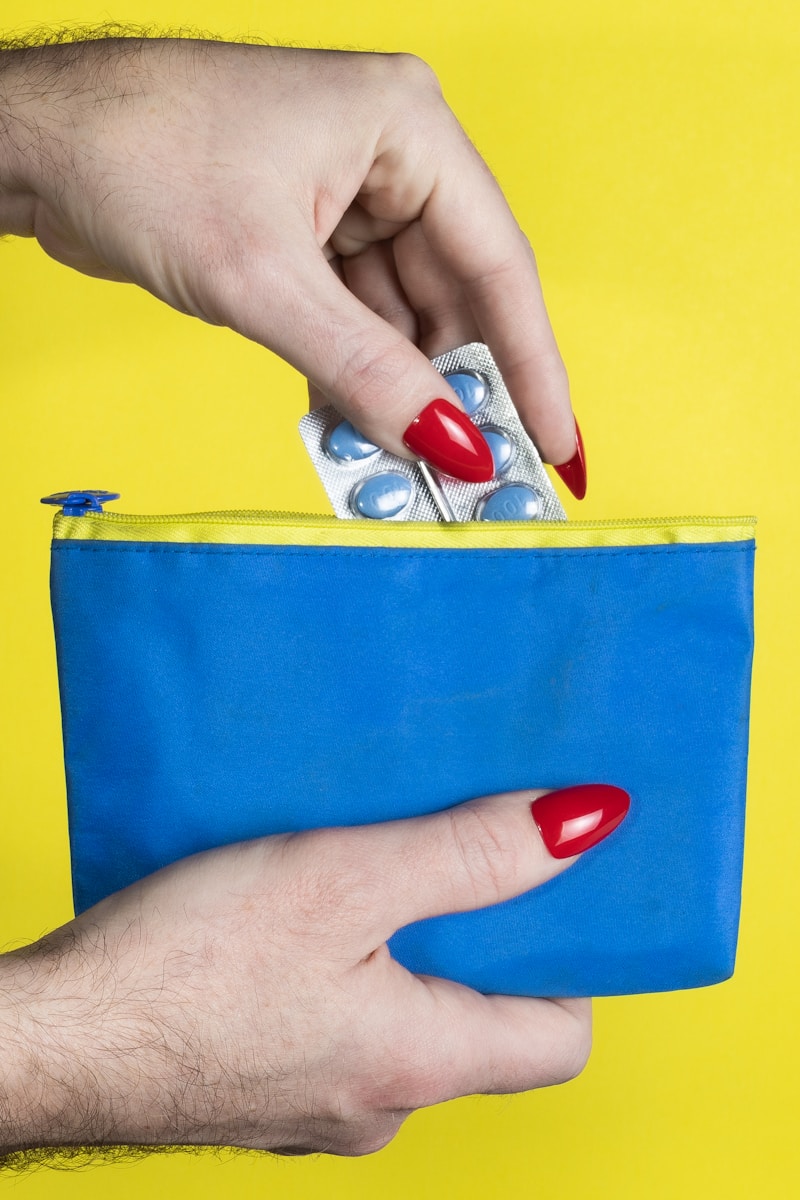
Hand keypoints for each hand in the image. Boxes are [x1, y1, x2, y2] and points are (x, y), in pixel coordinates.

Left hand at [0, 38, 581, 487]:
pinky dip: (355, 380)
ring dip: (402, 399)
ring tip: (413, 475)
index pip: (498, 264)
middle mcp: (389, 158)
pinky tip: (357, 435)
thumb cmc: (138, 157)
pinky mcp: (306, 237)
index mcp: (406, 128)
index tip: (556, 447)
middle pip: (455, 300)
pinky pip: (354, 324)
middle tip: (480, 482)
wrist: (36, 142)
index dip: (533, 366)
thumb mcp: (262, 280)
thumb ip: (363, 371)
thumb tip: (450, 445)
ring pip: (403, 321)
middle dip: (459, 396)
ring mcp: (347, 198)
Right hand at [0, 785, 627, 1155]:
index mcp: (418, 1066)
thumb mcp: (344, 879)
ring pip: (401, 1017)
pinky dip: (341, 966)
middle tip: (456, 849)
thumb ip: (468, 855)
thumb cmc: (182, 965)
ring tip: (372, 865)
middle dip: (478, 936)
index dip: (569, 960)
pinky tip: (299, 912)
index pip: (558, 1038)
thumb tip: (584, 825)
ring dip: (400, 943)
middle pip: (477, 1021)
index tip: (548, 887)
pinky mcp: (263, 1082)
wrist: (49, 1036)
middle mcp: (379, 1106)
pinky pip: (337, 1023)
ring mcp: (316, 1102)